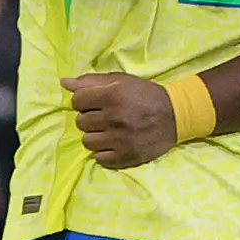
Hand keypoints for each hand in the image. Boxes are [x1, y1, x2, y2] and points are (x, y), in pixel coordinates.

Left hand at [64, 70, 179, 166]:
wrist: (176, 115)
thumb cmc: (145, 95)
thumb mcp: (121, 81)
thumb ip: (91, 81)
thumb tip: (64, 83)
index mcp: (112, 96)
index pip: (77, 101)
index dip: (83, 101)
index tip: (94, 102)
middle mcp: (114, 118)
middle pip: (80, 122)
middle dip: (89, 118)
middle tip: (104, 117)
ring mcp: (120, 140)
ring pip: (87, 142)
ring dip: (95, 136)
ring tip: (109, 131)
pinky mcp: (126, 156)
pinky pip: (100, 158)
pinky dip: (104, 152)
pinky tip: (114, 144)